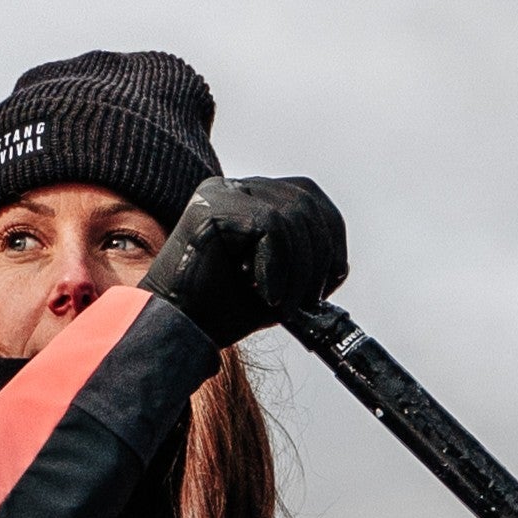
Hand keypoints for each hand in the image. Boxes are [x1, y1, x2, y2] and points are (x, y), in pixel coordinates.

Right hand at [139, 175, 345, 345]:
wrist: (179, 329)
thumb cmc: (219, 310)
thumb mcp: (278, 283)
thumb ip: (304, 263)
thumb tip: (339, 265)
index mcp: (248, 199)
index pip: (307, 195)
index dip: (330, 233)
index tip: (333, 276)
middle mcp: (234, 188)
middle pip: (305, 202)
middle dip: (320, 256)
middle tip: (309, 298)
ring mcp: (221, 193)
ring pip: (292, 215)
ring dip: (300, 268)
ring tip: (284, 302)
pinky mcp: (211, 206)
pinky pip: (270, 225)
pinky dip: (278, 265)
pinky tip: (266, 293)